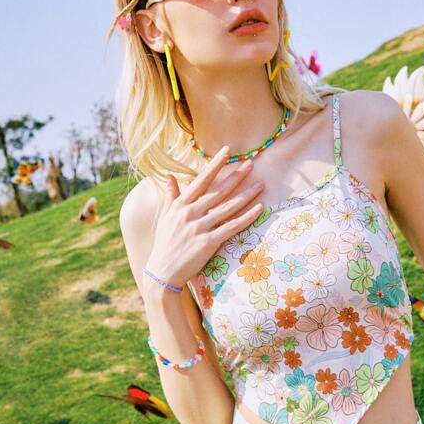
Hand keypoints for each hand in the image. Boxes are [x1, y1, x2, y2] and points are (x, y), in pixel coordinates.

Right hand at [144, 145, 265, 290]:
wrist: (163, 272)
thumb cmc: (165, 244)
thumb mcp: (165, 217)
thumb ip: (170, 196)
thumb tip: (169, 177)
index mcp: (180, 205)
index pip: (201, 180)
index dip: (215, 165)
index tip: (228, 151)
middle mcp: (190, 213)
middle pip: (218, 191)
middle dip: (236, 176)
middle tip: (252, 163)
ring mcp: (199, 227)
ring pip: (228, 207)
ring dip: (247, 195)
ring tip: (261, 184)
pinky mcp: (208, 242)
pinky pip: (232, 227)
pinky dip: (247, 217)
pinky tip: (259, 208)